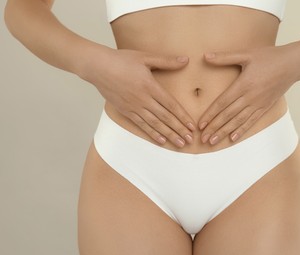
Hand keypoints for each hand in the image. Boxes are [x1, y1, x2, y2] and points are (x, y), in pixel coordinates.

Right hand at [81, 46, 195, 147]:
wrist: (97, 67)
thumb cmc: (121, 60)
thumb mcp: (145, 57)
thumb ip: (166, 61)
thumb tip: (185, 60)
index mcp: (150, 86)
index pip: (171, 105)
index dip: (183, 116)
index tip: (192, 126)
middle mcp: (143, 99)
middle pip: (165, 117)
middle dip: (179, 129)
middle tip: (190, 140)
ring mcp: (134, 107)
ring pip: (155, 124)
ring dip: (168, 135)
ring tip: (179, 144)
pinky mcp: (125, 111)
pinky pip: (141, 125)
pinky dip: (152, 133)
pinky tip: (161, 141)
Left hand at [198, 44, 299, 144]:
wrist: (294, 64)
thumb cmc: (270, 56)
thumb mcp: (247, 54)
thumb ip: (225, 57)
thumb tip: (205, 56)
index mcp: (243, 84)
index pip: (223, 103)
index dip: (211, 114)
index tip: (201, 124)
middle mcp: (250, 97)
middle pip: (228, 115)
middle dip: (214, 128)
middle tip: (203, 138)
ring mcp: (259, 104)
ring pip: (238, 121)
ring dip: (225, 132)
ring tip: (214, 142)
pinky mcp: (266, 107)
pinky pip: (252, 121)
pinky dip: (242, 130)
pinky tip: (233, 138)